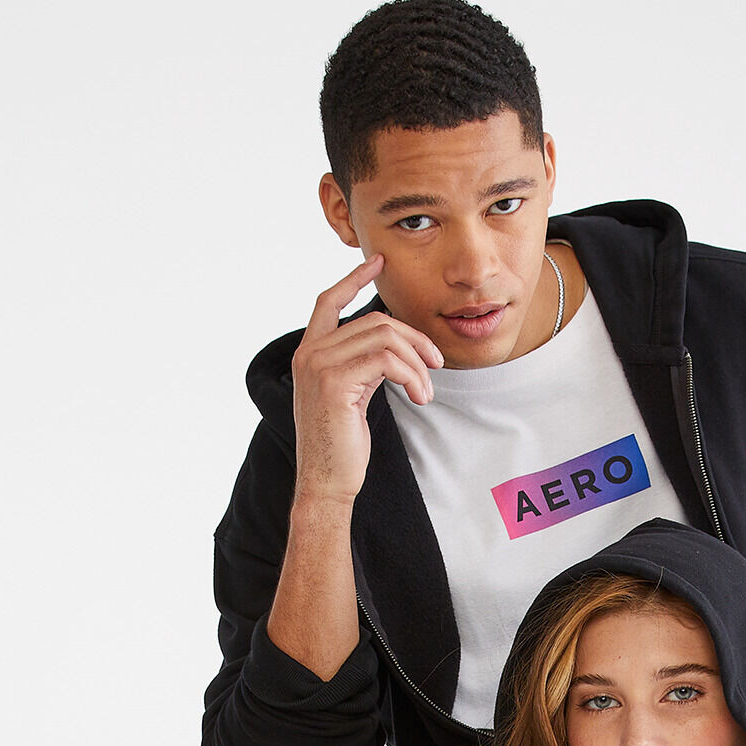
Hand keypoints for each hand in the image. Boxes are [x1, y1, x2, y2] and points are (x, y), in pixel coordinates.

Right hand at [292, 253, 443, 506]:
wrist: (326, 483)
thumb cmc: (341, 448)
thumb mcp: (350, 396)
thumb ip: (360, 365)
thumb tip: (393, 347)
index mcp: (309, 353)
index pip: (328, 301)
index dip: (354, 278)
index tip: (379, 262)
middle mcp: (309, 353)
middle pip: (374, 321)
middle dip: (414, 339)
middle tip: (437, 365)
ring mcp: (318, 365)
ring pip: (384, 337)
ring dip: (417, 363)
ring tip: (427, 391)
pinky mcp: (334, 382)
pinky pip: (386, 360)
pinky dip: (412, 375)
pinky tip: (420, 397)